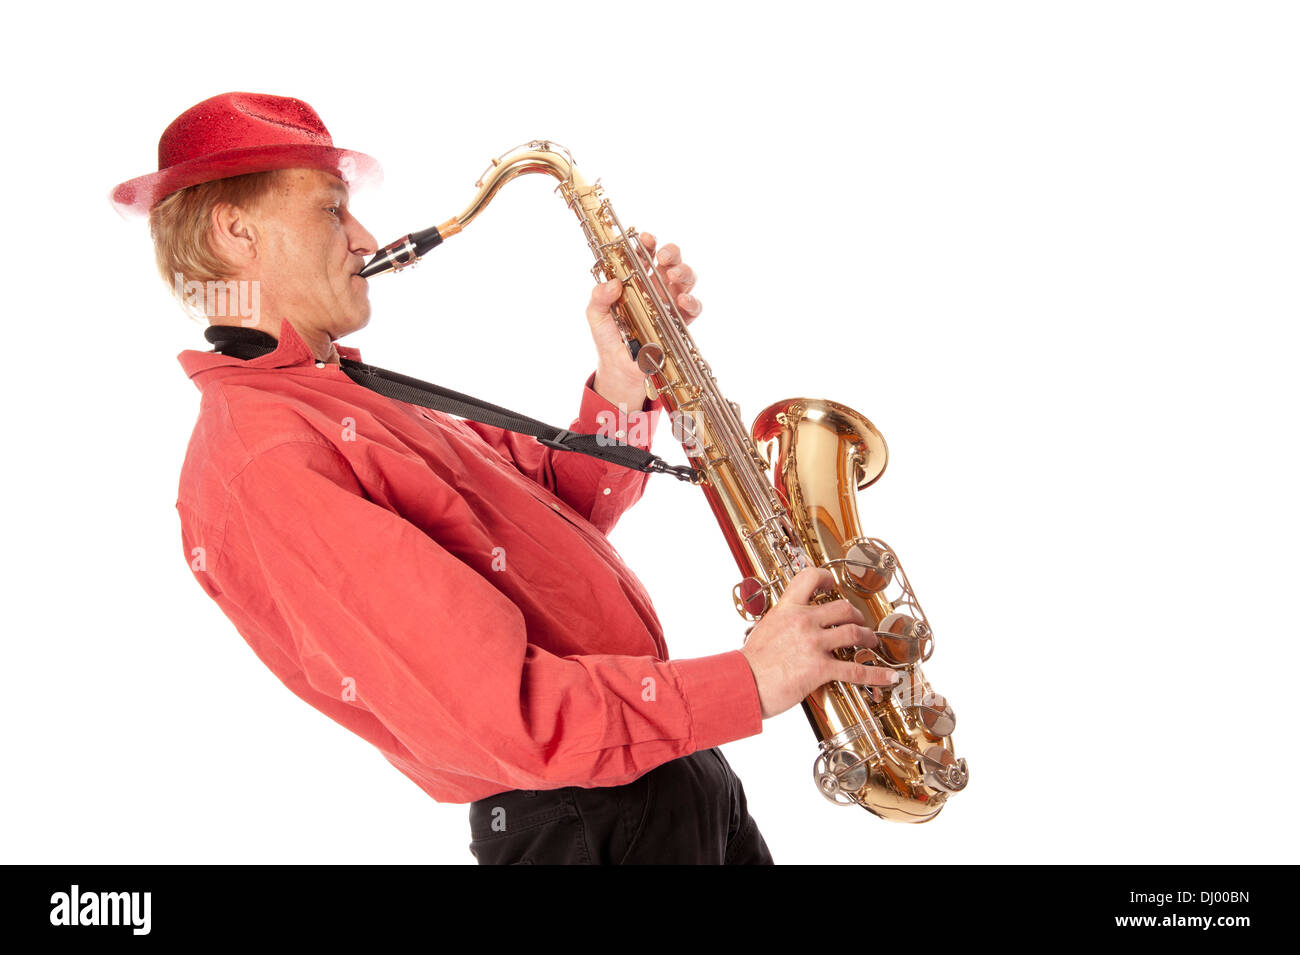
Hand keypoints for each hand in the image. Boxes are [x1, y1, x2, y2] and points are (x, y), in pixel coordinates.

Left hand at [586, 232, 702, 408]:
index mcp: (636, 280)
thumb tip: (612, 283)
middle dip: (671, 252)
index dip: (647, 243)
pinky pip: (693, 308)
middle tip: (663, 257)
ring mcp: (670, 304)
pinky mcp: (680, 322)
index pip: (644, 255)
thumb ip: (599, 298)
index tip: (645, 239)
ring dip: (683, 272)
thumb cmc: (609, 338)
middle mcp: (656, 288)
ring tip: (674, 276)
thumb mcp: (596, 316)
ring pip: (686, 279)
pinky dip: (691, 302)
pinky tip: (681, 301)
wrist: (620, 369)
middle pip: (670, 262)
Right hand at [739, 567, 899, 719]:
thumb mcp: (764, 630)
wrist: (742, 684)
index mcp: (787, 609)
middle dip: (857, 615)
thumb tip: (788, 627)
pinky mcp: (820, 668)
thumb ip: (782, 624)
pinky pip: (856, 670)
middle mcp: (803, 621)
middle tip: (859, 622)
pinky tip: (888, 677)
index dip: (826, 578)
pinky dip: (876, 675)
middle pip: (842, 608)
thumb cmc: (749, 664)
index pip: (810, 578)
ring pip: (854, 633)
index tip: (832, 584)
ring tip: (871, 643)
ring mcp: (814, 644)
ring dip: (868, 638)